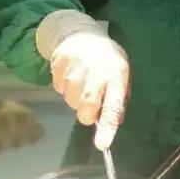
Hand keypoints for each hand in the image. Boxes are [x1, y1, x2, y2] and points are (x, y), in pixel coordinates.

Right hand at [49, 32, 129, 149]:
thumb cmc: (105, 59)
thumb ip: (119, 98)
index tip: (102, 145)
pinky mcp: (59, 67)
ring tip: (82, 81)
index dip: (107, 128)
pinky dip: (65, 87)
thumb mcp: (121, 74)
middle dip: (87, 114)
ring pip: (71, 103)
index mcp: (116, 76)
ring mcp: (75, 70)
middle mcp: (95, 74)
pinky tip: (72, 74)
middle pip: (86, 111)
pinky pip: (59, 90)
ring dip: (76, 99)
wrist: (80, 33)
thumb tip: (115, 122)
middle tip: (91, 101)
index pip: (112, 107)